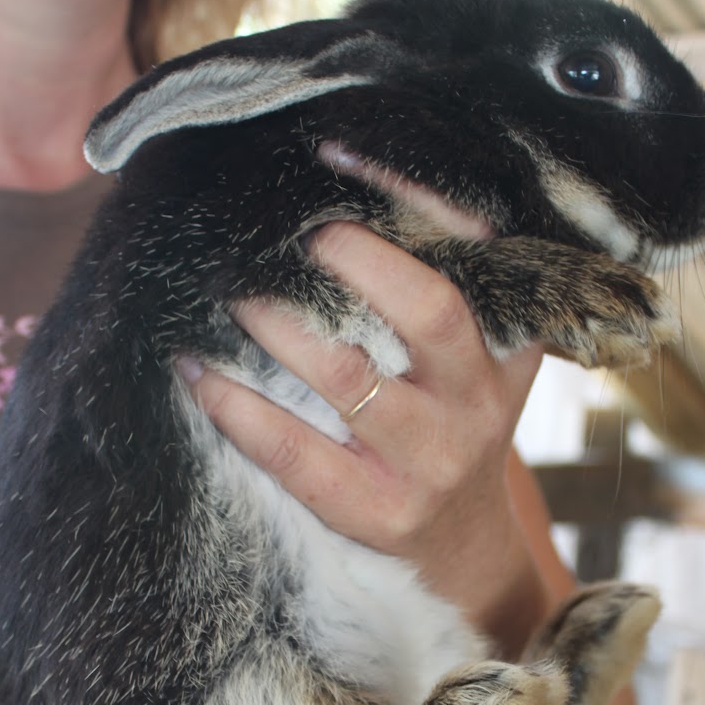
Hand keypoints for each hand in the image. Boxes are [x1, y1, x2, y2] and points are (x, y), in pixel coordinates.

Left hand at [187, 223, 549, 646]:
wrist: (465, 548)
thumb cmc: (452, 425)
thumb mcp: (482, 359)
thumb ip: (449, 287)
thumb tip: (348, 190)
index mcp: (506, 344)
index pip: (474, 255)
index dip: (415, 200)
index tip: (343, 156)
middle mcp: (477, 398)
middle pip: (431, 313)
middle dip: (359, 262)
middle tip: (292, 232)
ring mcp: (430, 459)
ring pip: (348, 378)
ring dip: (279, 327)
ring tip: (231, 293)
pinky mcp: (377, 509)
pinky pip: (295, 452)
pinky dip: (237, 409)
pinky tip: (198, 376)